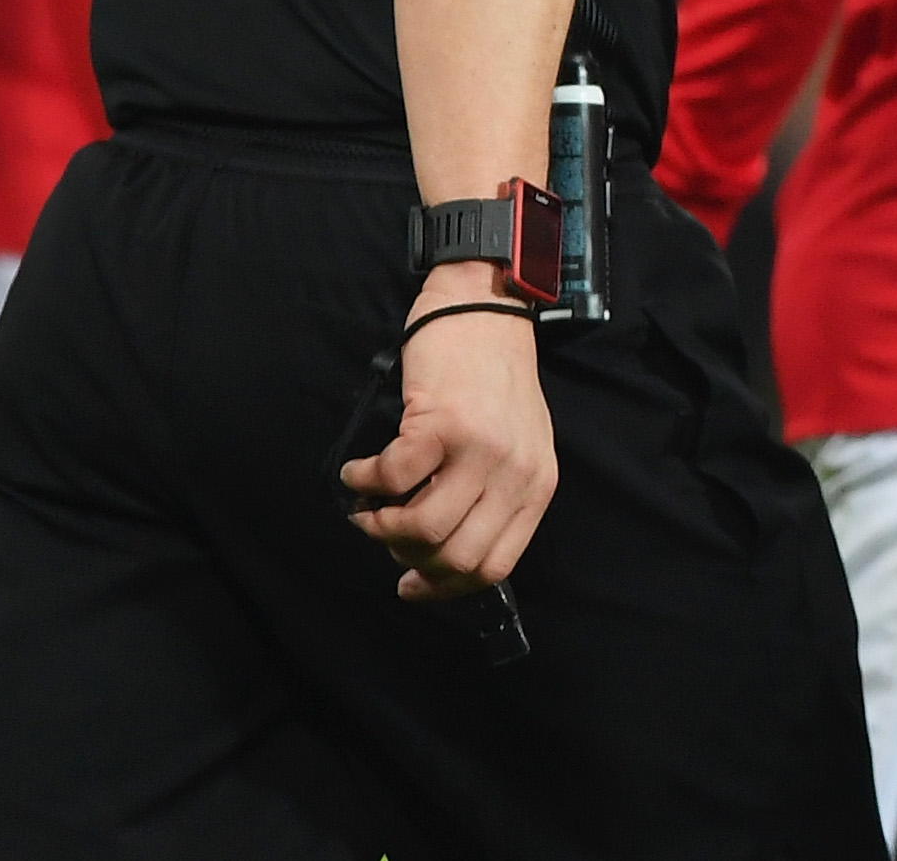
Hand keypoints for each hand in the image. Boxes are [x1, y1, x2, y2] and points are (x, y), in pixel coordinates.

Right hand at [340, 269, 556, 598]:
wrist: (487, 309)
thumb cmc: (492, 379)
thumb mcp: (515, 445)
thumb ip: (492, 497)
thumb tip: (438, 554)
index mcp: (536, 485)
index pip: (493, 567)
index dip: (443, 587)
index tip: (410, 585)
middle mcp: (515, 472)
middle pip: (454, 556)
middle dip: (408, 559)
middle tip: (385, 535)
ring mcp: (480, 449)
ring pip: (420, 528)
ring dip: (380, 525)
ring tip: (369, 506)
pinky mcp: (441, 423)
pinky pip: (392, 478)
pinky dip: (364, 482)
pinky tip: (359, 470)